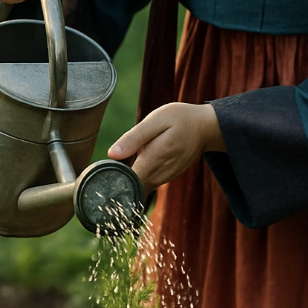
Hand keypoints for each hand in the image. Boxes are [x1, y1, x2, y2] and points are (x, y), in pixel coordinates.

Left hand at [108, 103, 225, 195]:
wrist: (207, 127)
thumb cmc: (180, 119)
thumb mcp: (157, 120)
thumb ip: (134, 138)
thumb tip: (111, 154)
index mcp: (153, 160)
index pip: (127, 182)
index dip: (112, 181)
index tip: (101, 176)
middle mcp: (160, 174)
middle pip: (132, 188)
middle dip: (118, 182)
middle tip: (105, 172)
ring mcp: (166, 177)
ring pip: (141, 186)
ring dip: (129, 180)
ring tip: (119, 167)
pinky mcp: (169, 176)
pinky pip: (150, 182)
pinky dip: (141, 177)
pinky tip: (135, 164)